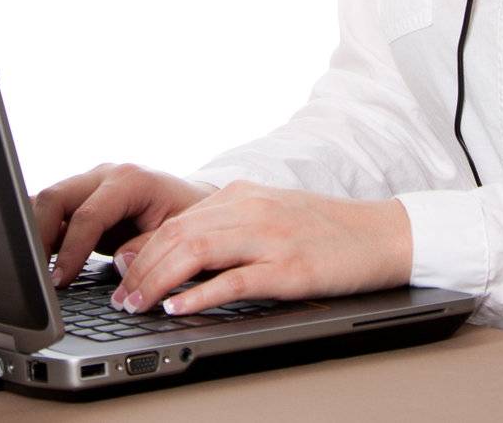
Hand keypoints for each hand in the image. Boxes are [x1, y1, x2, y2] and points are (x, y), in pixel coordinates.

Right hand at [32, 162, 218, 287]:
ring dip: (33, 233)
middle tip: (36, 278)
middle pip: (56, 197)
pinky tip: (37, 259)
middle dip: (39, 237)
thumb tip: (121, 263)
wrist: (190, 203)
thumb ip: (150, 246)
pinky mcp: (81, 199)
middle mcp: (105, 175)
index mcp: (130, 180)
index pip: (88, 214)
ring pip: (46, 200)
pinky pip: (50, 210)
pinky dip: (39, 232)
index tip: (60, 281)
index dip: (72, 250)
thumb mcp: (180, 233)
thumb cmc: (188, 217)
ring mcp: (89, 184)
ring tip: (31, 271)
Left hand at [109, 180, 412, 317]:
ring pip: (197, 251)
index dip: (142, 248)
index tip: (120, 274)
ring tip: (138, 305)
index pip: (177, 219)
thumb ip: (228, 227)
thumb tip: (176, 252)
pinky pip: (234, 280)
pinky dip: (200, 294)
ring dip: (159, 280)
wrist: (382, 234)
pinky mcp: (289, 268)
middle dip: (141, 268)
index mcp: (244, 195)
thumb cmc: (326, 231)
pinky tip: (178, 307)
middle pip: (179, 234)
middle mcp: (252, 209)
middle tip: (121, 297)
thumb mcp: (271, 216)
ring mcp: (270, 237)